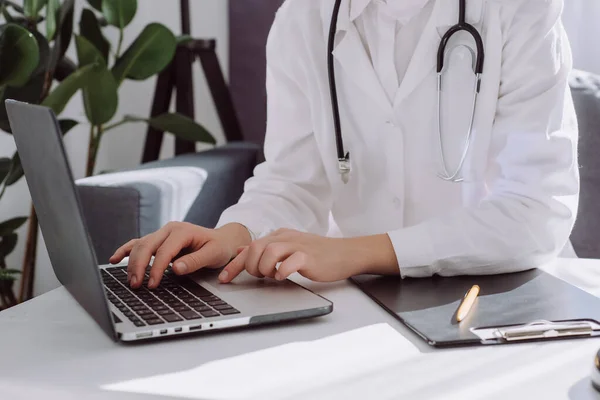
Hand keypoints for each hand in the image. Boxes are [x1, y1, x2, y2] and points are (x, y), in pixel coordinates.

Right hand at [110, 222, 251, 288]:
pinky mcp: (158, 240)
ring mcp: (162, 233)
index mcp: (182, 231)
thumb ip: (195, 261)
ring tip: (131, 281)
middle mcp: (169, 229)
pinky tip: (114, 259)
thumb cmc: (219, 247)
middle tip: (136, 285)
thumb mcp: (213, 254)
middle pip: (147, 246)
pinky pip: (138, 243)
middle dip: (139, 266)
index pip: (164, 251)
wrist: (223, 240)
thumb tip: (175, 268)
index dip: (156, 268)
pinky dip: (125, 250)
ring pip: (140, 245)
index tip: (152, 284)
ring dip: (132, 263)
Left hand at [218, 228, 398, 283]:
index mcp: (278, 236)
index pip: (249, 247)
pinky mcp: (309, 256)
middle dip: (249, 266)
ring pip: (269, 251)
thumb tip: (242, 253)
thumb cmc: (318, 255)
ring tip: (271, 276)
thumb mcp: (289, 249)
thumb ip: (267, 251)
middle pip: (255, 247)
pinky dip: (282, 271)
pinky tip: (284, 277)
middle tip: (259, 277)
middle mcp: (286, 237)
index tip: (224, 279)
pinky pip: (290, 261)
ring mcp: (298, 245)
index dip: (234, 264)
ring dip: (264, 268)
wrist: (346, 254)